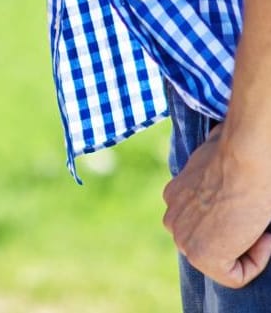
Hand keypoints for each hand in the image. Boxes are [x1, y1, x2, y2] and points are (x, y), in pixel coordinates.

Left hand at [163, 123, 270, 287]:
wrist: (244, 158)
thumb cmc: (236, 155)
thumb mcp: (212, 162)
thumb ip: (208, 178)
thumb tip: (219, 160)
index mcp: (174, 198)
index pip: (203, 225)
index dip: (234, 219)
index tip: (245, 203)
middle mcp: (173, 219)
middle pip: (212, 243)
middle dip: (238, 235)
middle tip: (251, 213)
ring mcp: (183, 238)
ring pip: (223, 261)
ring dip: (247, 246)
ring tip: (254, 221)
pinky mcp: (201, 255)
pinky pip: (234, 276)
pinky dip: (255, 262)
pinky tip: (259, 236)